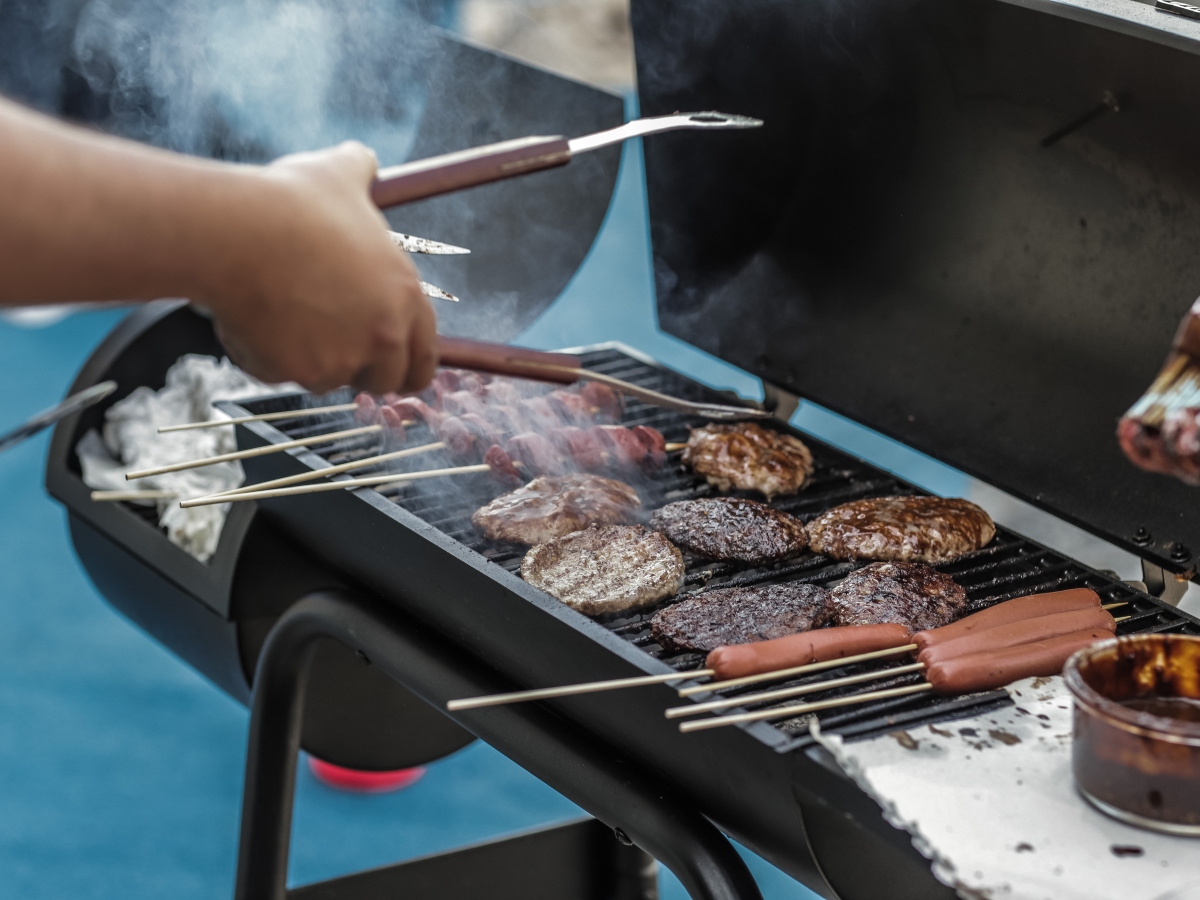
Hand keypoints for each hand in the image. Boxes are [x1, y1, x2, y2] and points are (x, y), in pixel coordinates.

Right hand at [202, 141, 436, 394]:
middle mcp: (382, 335)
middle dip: (360, 369)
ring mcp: (339, 359)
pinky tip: (252, 315)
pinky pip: (279, 373)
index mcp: (405, 296)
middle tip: (331, 346)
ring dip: (309, 358)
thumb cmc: (291, 201)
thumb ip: (362, 171)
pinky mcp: (295, 372)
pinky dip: (265, 355)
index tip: (394, 368)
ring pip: (327, 378)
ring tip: (283, 309)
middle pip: (384, 380)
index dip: (409, 366)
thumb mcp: (340, 174)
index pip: (426, 358)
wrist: (237, 230)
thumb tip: (362, 157)